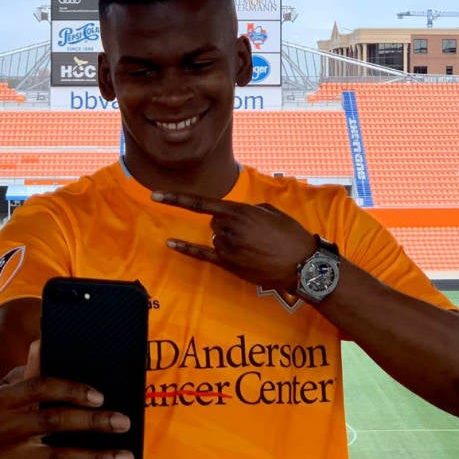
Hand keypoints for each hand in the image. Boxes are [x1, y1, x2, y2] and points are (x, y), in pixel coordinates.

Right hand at [0, 340, 133, 458]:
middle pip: (52, 422)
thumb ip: (31, 368)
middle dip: (92, 423)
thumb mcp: (11, 385)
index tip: (100, 396)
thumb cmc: (4, 407)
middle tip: (123, 422)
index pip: (39, 388)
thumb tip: (44, 341)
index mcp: (0, 399)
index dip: (70, 391)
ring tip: (124, 457)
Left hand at [152, 190, 316, 290]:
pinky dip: (186, 248)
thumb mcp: (270, 211)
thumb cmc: (290, 235)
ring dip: (230, 240)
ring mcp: (227, 248)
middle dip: (229, 225)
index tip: (156, 194)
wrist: (302, 264)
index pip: (201, 203)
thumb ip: (247, 210)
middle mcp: (228, 229)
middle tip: (254, 234)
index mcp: (239, 212)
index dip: (176, 199)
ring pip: (216, 238)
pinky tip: (171, 243)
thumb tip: (236, 216)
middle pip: (214, 223)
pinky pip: (202, 254)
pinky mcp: (228, 265)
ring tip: (255, 247)